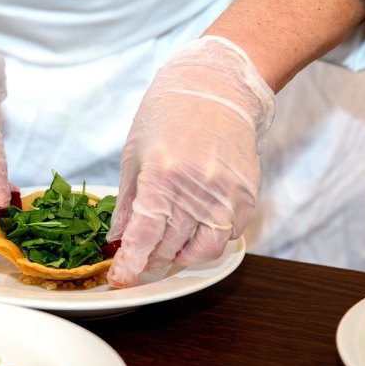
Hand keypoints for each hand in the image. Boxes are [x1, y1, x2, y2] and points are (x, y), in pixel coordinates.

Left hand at [107, 36, 275, 286]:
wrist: (217, 86)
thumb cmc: (168, 114)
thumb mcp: (134, 155)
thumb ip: (127, 203)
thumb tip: (117, 239)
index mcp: (162, 175)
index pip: (145, 235)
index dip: (130, 262)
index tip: (120, 279)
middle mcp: (197, 188)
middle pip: (170, 246)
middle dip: (149, 261)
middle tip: (137, 262)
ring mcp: (226, 193)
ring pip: (202, 251)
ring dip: (179, 258)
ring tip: (164, 251)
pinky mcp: (247, 195)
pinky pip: (226, 236)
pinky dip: (206, 243)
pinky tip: (192, 233)